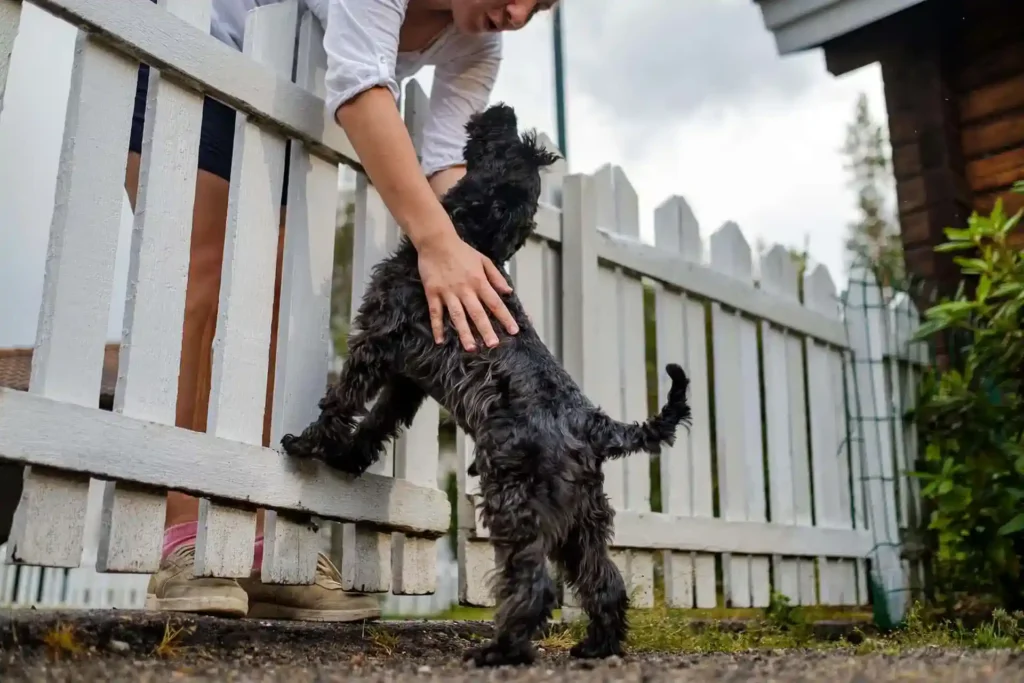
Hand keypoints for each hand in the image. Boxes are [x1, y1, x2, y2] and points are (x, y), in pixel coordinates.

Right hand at [417, 229, 518, 350]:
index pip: (495, 303)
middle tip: (493, 345)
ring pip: (457, 316)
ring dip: (464, 333)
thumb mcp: (483, 260)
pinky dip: (437, 327)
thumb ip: (496, 276)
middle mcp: (465, 289)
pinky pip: (435, 312)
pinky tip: (439, 341)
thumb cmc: (461, 251)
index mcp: (479, 281)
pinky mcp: (433, 293)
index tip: (513, 331)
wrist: (436, 241)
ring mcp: (448, 292)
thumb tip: (508, 292)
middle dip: (486, 330)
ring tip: (470, 348)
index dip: (505, 317)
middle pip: (477, 312)